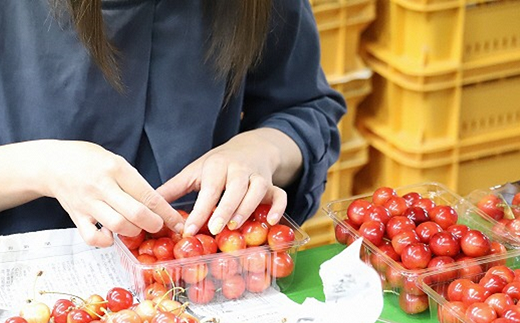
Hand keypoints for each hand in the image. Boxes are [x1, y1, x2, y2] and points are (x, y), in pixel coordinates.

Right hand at [36, 140, 184, 246]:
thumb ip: (134, 181)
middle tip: (158, 226)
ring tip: (136, 228)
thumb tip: (156, 204)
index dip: (166, 212)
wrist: (53, 162)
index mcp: (116, 169)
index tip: (177, 222)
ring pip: (117, 225)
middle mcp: (102, 186)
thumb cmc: (89, 159)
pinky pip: (92, 236)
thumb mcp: (116, 160)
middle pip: (135, 213)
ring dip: (133, 231)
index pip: (148, 194)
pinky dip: (105, 241)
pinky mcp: (76, 216)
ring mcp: (88, 202)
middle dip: (153, 224)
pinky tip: (112, 236)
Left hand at [157, 128, 301, 235]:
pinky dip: (278, 207)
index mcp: (216, 166)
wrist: (250, 147)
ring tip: (235, 226)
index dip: (199, 210)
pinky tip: (271, 221)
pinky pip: (280, 194)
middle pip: (234, 189)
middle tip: (214, 229)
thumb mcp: (194, 171)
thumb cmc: (217, 164)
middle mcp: (238, 169)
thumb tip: (146, 204)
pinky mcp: (272, 183)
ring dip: (247, 208)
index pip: (208, 190)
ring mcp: (258, 176)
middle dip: (225, 209)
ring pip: (257, 190)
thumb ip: (173, 188)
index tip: (189, 230)